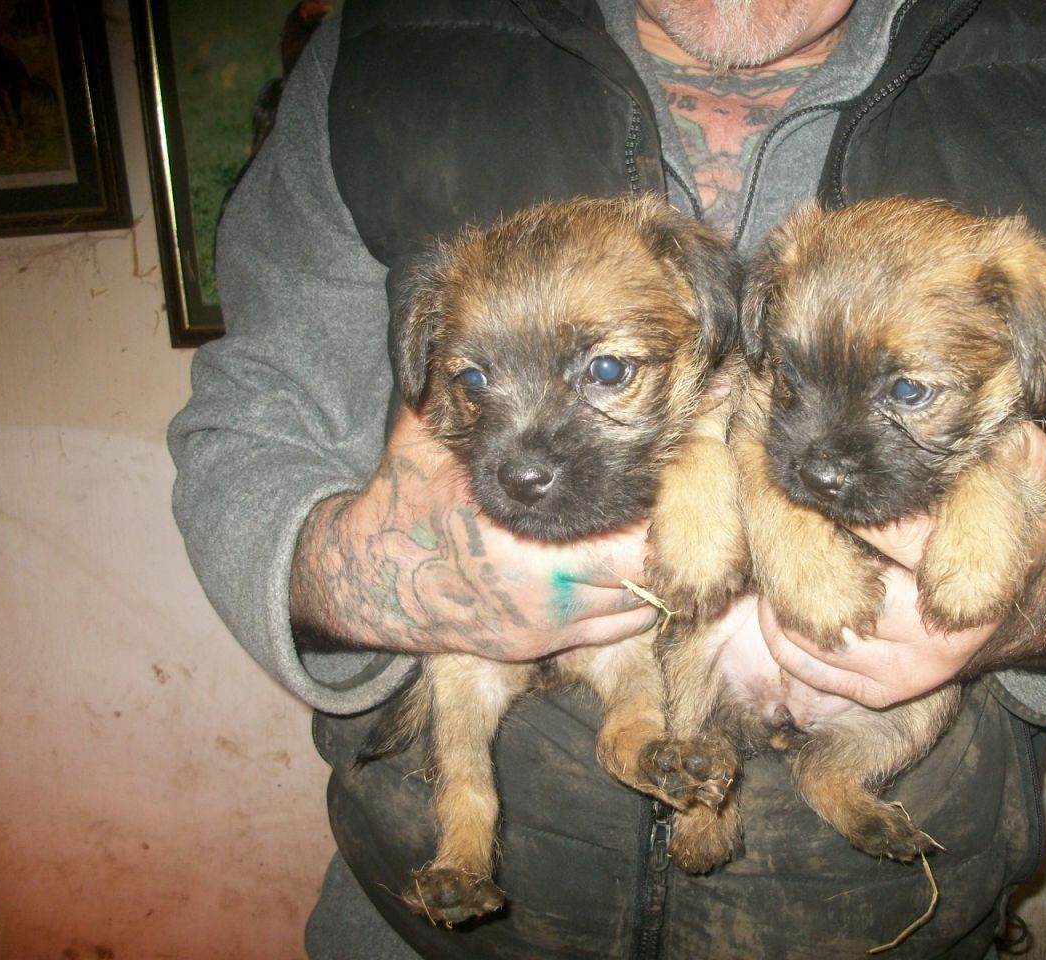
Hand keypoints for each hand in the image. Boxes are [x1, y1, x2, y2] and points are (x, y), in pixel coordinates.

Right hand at [289, 406, 658, 658]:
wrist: (373, 581)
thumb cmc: (405, 502)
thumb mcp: (425, 440)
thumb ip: (462, 396)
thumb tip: (477, 337)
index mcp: (521, 532)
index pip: (631, 525)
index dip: (663, 494)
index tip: (672, 463)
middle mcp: (545, 585)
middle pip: (649, 566)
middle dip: (669, 530)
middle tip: (672, 494)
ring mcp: (549, 622)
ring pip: (644, 600)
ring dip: (658, 564)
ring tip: (657, 525)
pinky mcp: (544, 646)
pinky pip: (621, 630)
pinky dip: (637, 599)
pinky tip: (630, 564)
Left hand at [762, 424, 1045, 708]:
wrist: (1018, 607)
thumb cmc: (1009, 530)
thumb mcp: (1025, 483)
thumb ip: (1009, 454)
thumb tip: (1003, 430)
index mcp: (968, 575)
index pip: (889, 533)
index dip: (845, 503)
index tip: (820, 481)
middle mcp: (937, 632)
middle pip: (842, 588)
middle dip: (805, 546)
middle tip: (783, 512)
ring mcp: (907, 669)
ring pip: (813, 630)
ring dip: (783, 589)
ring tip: (778, 550)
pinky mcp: (881, 692)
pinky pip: (809, 667)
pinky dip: (780, 633)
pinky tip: (781, 598)